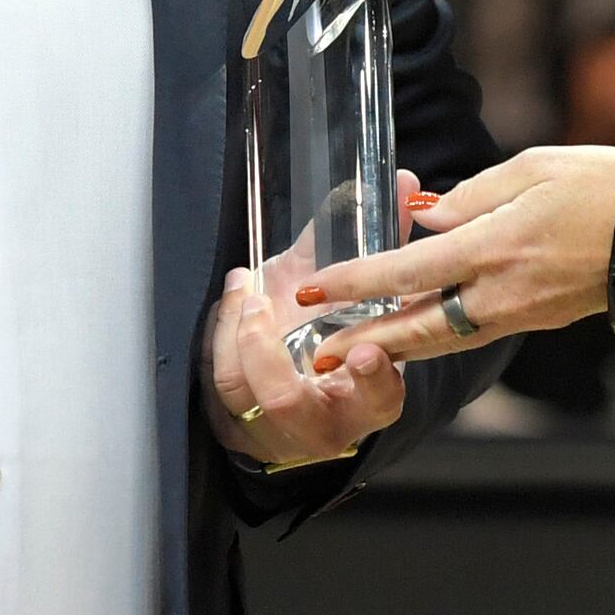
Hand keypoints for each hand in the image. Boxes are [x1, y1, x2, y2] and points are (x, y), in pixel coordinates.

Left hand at [204, 265, 406, 467]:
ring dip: (233, 331)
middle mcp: (320, 424)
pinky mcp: (233, 424)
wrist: (302, 396)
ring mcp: (271, 428)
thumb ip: (382, 250)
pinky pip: (212, 383)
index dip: (373, 379)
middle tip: (262, 303)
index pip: (379, 399)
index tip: (364, 351)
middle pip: (287, 402)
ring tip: (243, 288)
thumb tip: (402, 185)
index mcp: (368, 401)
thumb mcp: (363, 305)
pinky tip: (231, 302)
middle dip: (264, 351)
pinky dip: (217, 336)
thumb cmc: (339, 345)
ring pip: (238, 388)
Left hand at [292, 145, 614, 365]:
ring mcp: (522, 311)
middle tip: (317, 353)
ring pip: (444, 337)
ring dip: (397, 345)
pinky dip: (437, 335)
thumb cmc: (604, 186)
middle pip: (416, 326)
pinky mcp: (538, 317)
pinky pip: (474, 331)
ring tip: (356, 348)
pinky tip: (417, 330)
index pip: (406, 270)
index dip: (354, 282)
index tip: (312, 291)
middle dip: (364, 340)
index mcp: (494, 248)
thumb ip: (471, 195)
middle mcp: (502, 291)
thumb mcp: (532, 168)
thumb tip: (425, 215)